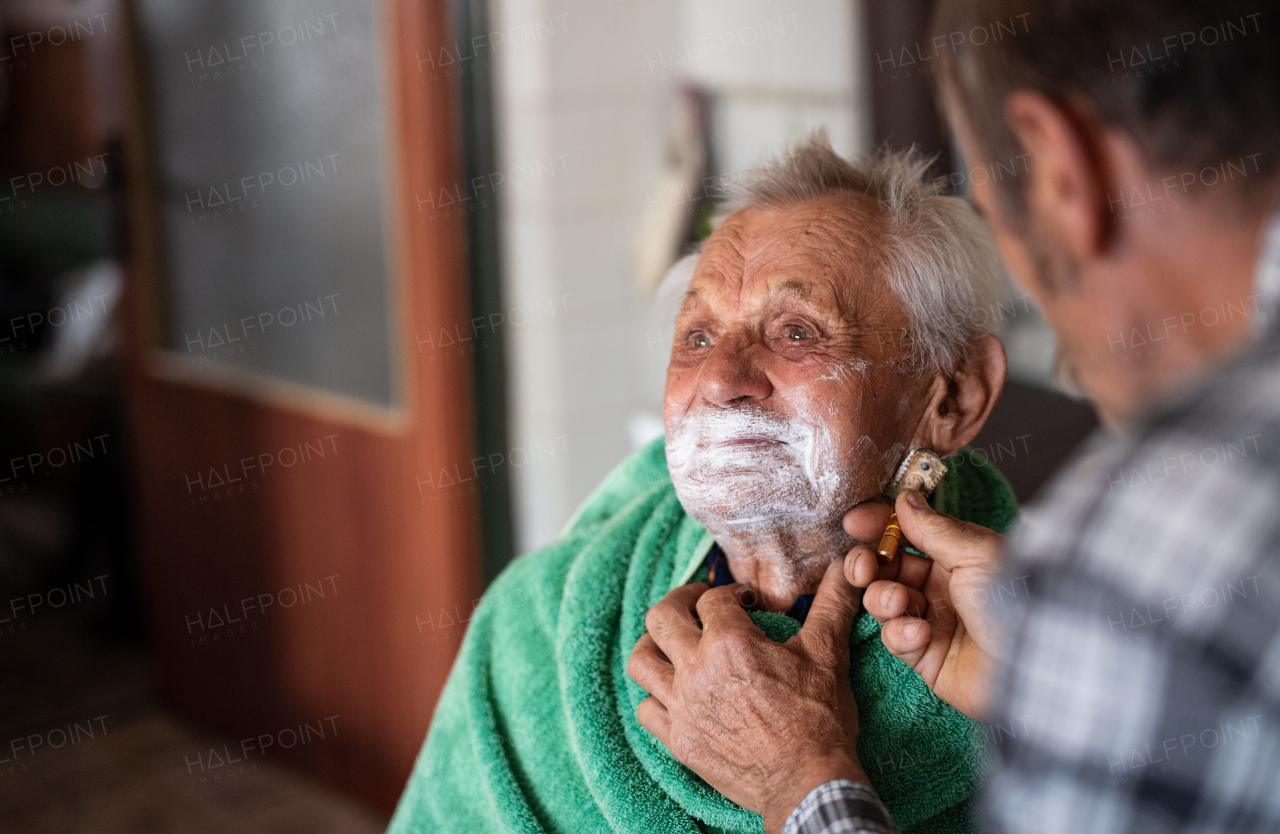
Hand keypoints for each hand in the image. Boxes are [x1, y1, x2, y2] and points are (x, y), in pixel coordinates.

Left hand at [628, 557, 870, 833]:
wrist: (808, 781)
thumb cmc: (819, 719)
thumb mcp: (828, 654)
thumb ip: (832, 604)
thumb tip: (848, 568)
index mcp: (730, 642)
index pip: (714, 598)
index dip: (731, 593)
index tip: (745, 602)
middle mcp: (696, 670)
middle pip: (661, 617)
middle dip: (679, 601)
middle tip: (696, 603)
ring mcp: (682, 707)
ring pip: (641, 661)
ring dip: (654, 645)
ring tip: (674, 642)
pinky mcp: (678, 740)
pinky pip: (646, 709)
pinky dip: (655, 695)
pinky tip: (673, 692)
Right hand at [842, 490, 1005, 720]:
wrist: (1034, 668)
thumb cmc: (1016, 603)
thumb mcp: (976, 553)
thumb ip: (933, 527)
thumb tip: (905, 499)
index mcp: (959, 554)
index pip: (909, 532)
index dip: (879, 525)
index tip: (854, 523)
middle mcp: (944, 585)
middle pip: (887, 566)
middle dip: (868, 563)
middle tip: (864, 568)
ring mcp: (933, 620)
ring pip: (883, 601)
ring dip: (883, 598)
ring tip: (899, 602)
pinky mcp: (925, 656)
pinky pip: (895, 638)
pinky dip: (900, 633)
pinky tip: (920, 634)